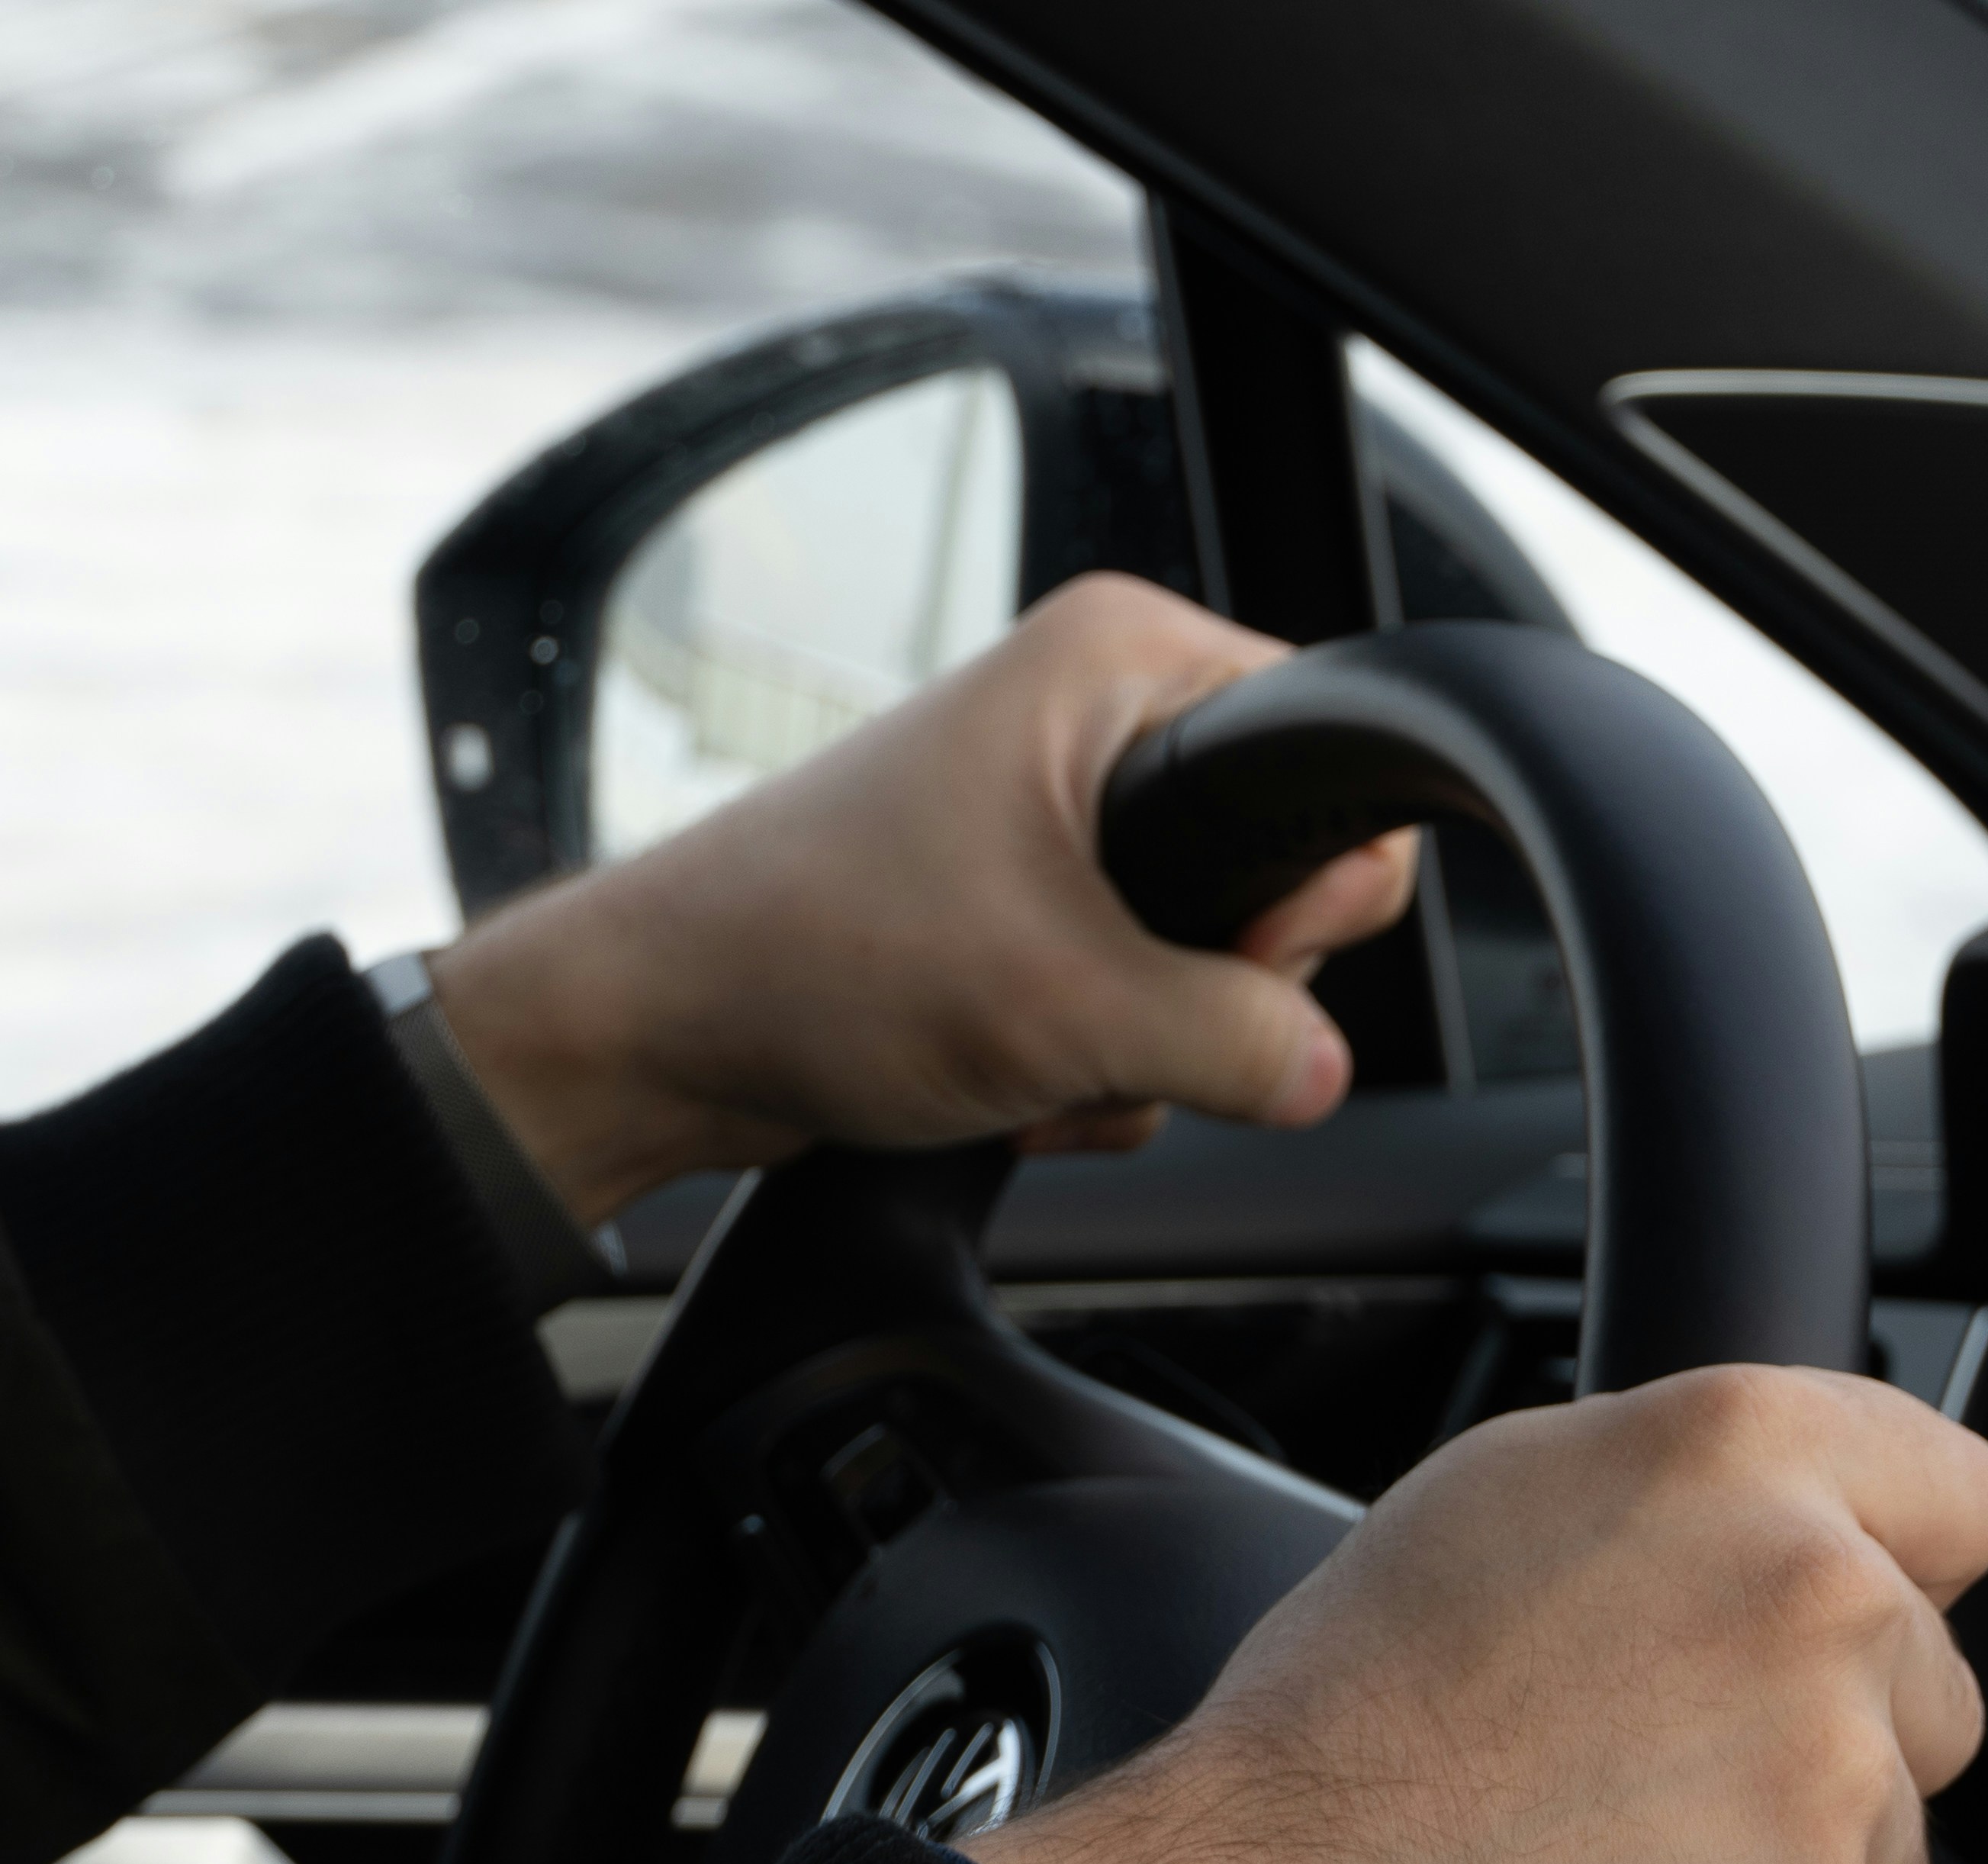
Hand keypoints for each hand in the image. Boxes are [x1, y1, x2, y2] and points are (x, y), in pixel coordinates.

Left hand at [422, 572, 1421, 1227]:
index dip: (1312, 887)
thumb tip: (1323, 1069)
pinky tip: (996, 1078)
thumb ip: (1240, 1037)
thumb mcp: (1072, 1005)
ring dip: (1133, 1052)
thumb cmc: (816, 954)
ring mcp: (1054, 821)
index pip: (1327, 756)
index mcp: (1121, 662)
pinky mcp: (1022, 914)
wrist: (660, 1032)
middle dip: (1207, 995)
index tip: (1241, 960)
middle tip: (1110, 1015)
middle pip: (1273, 882)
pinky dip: (1079, 1069)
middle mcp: (1093, 718)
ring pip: (1202, 970)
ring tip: (1023, 1051)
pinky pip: (1128, 1011)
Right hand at [969, 1366, 1987, 1863]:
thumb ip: (1694, 1488)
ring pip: (1891, 1836)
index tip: (1846, 1612)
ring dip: (1793, 1861)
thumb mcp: (1499, 1494)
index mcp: (1741, 1458)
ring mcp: (1834, 1785)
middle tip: (1661, 1765)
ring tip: (1619, 1859)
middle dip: (1837, 1731)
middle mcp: (1819, 1602)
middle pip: (1935, 1688)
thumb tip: (1798, 1514)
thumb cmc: (1353, 1719)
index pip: (1963, 1495)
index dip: (1902, 1562)